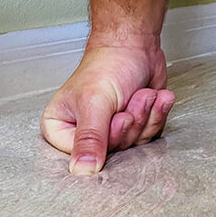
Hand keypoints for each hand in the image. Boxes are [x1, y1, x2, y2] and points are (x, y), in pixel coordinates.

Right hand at [40, 42, 174, 174]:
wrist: (134, 46)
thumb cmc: (107, 65)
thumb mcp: (94, 103)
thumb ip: (89, 139)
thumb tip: (81, 171)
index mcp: (59, 128)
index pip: (81, 156)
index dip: (105, 140)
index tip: (115, 117)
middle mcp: (81, 133)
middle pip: (111, 153)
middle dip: (129, 124)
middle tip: (128, 101)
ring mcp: (108, 132)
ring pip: (132, 146)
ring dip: (144, 116)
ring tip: (142, 94)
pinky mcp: (131, 129)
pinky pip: (148, 137)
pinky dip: (156, 115)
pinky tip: (155, 97)